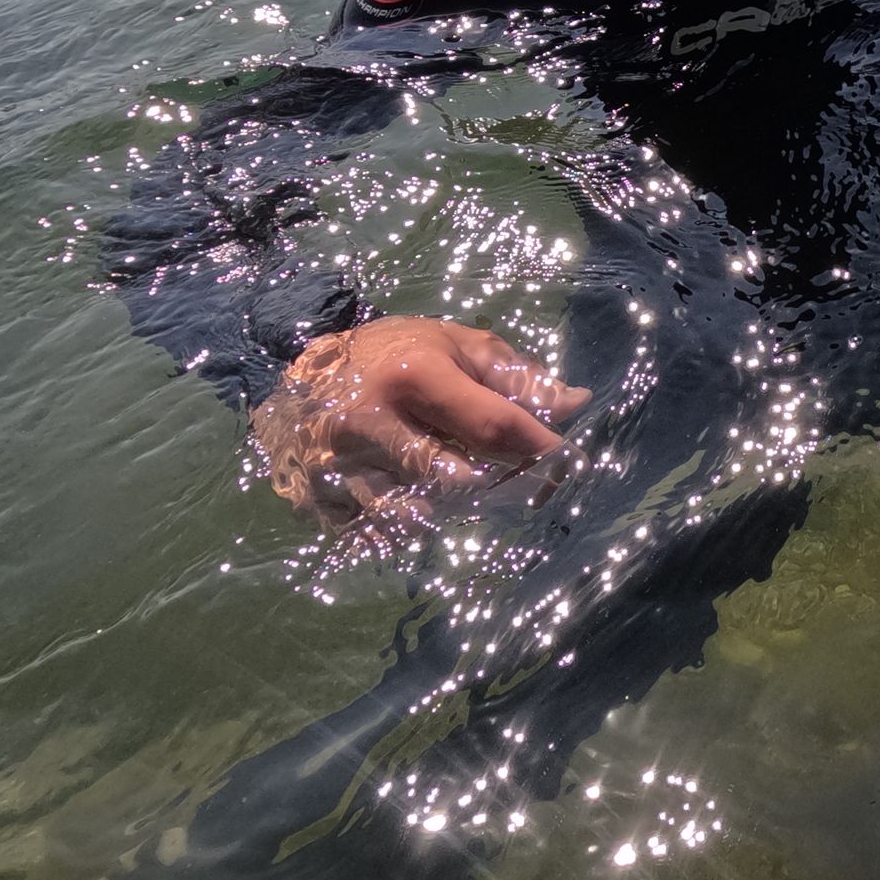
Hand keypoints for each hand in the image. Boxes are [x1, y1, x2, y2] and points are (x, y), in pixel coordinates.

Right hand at [251, 315, 590, 527]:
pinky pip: (372, 534)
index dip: (537, 446)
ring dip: (448, 513)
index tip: (568, 461)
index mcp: (414, 376)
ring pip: (411, 515)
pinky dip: (401, 530)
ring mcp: (339, 466)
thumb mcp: (457, 346)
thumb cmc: (395, 353)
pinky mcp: (318, 498)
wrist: (302, 371)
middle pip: (453, 478)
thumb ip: (516, 376)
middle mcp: (372, 422)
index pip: (491, 423)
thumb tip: (576, 404)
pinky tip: (416, 513)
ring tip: (465, 497)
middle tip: (520, 488)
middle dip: (497, 487)